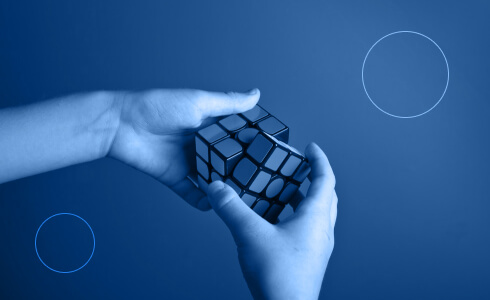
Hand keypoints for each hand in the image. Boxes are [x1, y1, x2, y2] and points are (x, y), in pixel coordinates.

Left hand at [109, 88, 259, 209]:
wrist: (122, 123)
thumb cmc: (158, 106)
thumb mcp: (199, 102)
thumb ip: (228, 103)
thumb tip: (256, 95)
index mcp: (209, 126)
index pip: (235, 138)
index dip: (251, 145)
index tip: (270, 154)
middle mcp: (201, 145)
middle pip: (226, 162)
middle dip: (240, 171)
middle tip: (260, 181)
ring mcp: (188, 163)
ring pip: (212, 179)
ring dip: (224, 188)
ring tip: (241, 197)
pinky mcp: (174, 177)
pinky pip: (191, 193)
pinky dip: (202, 201)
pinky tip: (214, 206)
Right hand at [206, 143, 336, 299]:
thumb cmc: (279, 277)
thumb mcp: (250, 235)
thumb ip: (231, 208)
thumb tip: (216, 187)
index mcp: (315, 218)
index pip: (325, 179)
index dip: (319, 160)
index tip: (312, 148)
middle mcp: (321, 230)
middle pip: (324, 195)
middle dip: (312, 177)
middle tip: (297, 167)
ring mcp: (317, 246)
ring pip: (316, 213)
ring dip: (302, 198)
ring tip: (282, 191)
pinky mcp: (308, 258)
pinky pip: (306, 228)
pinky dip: (294, 217)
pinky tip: (275, 222)